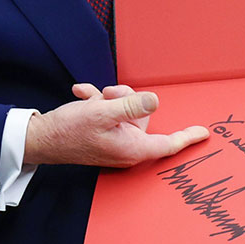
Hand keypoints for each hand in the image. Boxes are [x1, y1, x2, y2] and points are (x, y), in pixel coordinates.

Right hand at [24, 83, 208, 167]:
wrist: (41, 139)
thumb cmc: (69, 130)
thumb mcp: (102, 112)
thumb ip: (130, 105)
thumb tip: (155, 100)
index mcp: (131, 147)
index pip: (168, 143)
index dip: (187, 137)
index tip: (203, 133)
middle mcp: (126, 146)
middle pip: (143, 115)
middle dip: (125, 99)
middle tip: (107, 96)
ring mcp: (114, 141)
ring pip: (125, 110)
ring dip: (108, 99)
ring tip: (91, 99)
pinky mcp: (103, 135)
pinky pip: (109, 113)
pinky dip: (96, 102)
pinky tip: (82, 96)